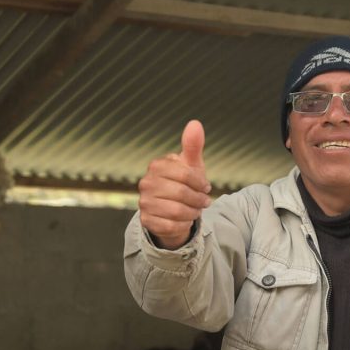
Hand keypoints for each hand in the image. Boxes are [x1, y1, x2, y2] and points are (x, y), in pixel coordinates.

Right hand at [137, 120, 211, 249]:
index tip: (206, 187)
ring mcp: (144, 202)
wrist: (174, 210)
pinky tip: (184, 220)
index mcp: (156, 166)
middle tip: (204, 202)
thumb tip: (195, 123)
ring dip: (192, 213)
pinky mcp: (146, 221)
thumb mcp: (191, 165)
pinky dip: (183, 225)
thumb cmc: (184, 183)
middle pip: (182, 194)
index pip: (185, 174)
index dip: (200, 183)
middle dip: (198, 200)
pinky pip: (170, 226)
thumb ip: (193, 145)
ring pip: (177, 211)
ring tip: (195, 210)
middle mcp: (146, 183)